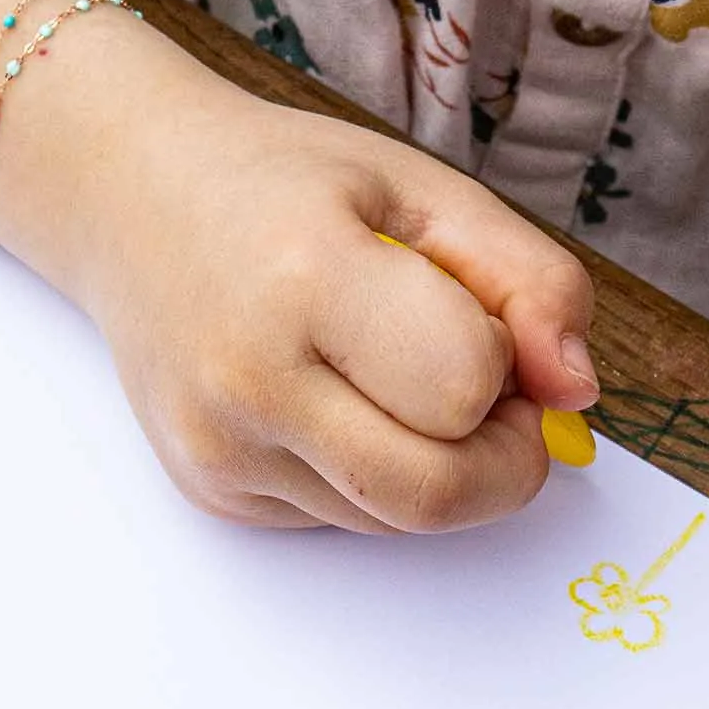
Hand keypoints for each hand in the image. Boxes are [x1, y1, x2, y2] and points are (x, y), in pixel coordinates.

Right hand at [0, 38, 599, 533]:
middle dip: (503, 461)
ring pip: (397, 522)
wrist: (130, 201)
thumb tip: (578, 393)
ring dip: (439, 468)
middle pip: (435, 494)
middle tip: (490, 394)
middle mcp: (250, 379)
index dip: (504, 366)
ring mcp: (221, 448)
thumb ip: (531, 281)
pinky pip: (343, 520)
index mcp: (307, 279)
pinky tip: (337, 397)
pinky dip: (374, 475)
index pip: (464, 387)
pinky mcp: (212, 492)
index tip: (487, 325)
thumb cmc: (284, 186)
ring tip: (400, 376)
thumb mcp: (423, 189)